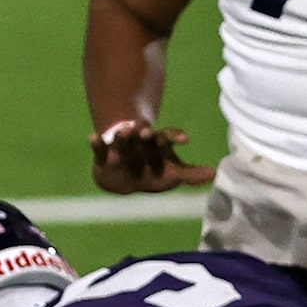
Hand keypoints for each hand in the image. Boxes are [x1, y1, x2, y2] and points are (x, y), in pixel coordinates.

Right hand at [89, 120, 215, 193]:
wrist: (123, 176)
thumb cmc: (151, 172)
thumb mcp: (170, 173)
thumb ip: (190, 175)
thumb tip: (214, 175)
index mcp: (157, 145)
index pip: (166, 138)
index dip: (174, 138)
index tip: (185, 139)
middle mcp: (139, 142)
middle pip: (143, 137)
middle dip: (146, 135)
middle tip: (147, 131)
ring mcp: (122, 147)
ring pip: (123, 141)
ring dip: (123, 137)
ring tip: (123, 131)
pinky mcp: (105, 155)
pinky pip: (100, 149)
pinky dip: (97, 143)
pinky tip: (92, 136)